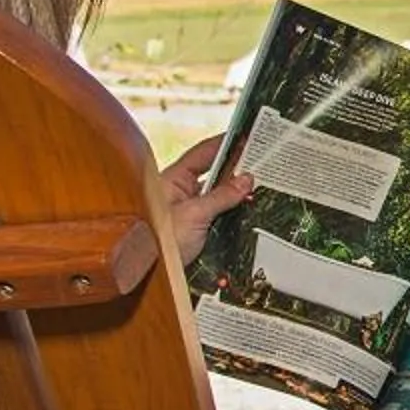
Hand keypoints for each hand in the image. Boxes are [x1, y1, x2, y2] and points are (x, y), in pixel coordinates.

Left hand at [160, 137, 254, 266]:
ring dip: (238, 195)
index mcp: (173, 180)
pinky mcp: (196, 232)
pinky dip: (235, 214)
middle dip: (237, 170)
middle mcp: (181, 193)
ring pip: (219, 197)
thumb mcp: (194, 215)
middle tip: (263, 163)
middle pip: (214, 175)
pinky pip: (219, 217)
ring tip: (263, 188)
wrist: (146, 273)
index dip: (224, 143)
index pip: (203, 154)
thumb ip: (222, 196)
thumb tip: (246, 179)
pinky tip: (251, 213)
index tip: (246, 136)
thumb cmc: (158, 241)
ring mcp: (189, 212)